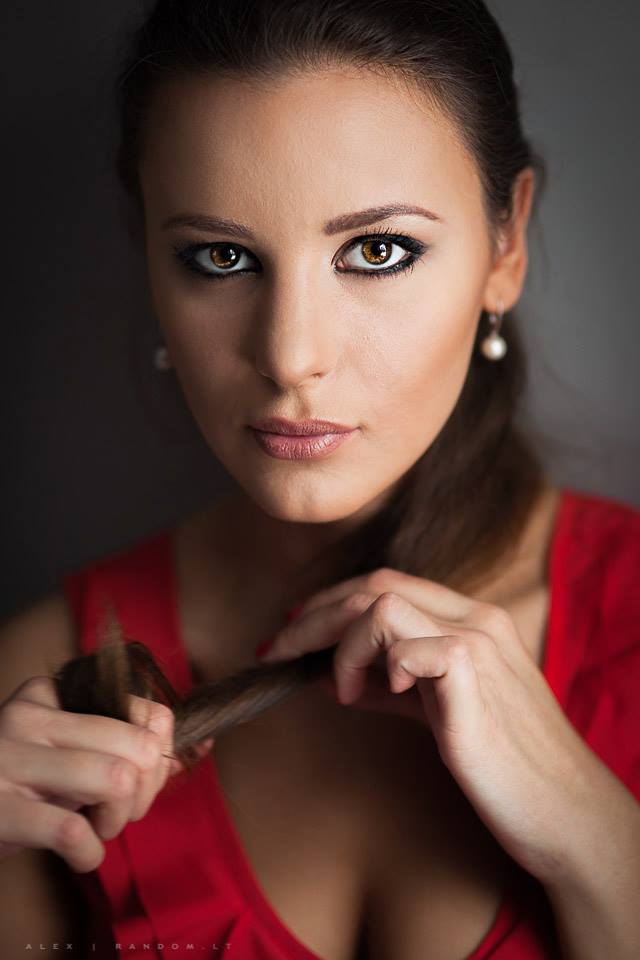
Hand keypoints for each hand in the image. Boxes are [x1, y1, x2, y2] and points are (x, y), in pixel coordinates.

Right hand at [0, 675, 211, 872]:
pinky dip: (89, 852)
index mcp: (53, 692)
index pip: (146, 712)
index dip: (158, 757)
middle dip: (143, 793)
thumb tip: (203, 744)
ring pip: (114, 779)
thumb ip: (126, 744)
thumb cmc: (24, 784)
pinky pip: (70, 830)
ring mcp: (9, 759)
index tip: (138, 782)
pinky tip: (80, 853)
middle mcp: (30, 715)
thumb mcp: (70, 749)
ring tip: (97, 828)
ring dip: (117, 819)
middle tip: (118, 813)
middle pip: (137, 747)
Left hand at [261, 567, 615, 884]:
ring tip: (344, 690)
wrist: (560, 809)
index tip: (294, 628)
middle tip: (280, 651)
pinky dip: (378, 669)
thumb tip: (334, 676)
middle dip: (315, 616)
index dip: (332, 600)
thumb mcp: (439, 710)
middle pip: (374, 586)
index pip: (387, 583)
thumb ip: (392, 687)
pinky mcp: (472, 675)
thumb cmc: (502, 762)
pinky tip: (379, 697)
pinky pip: (405, 647)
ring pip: (381, 605)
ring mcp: (477, 641)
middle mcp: (475, 618)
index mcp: (471, 619)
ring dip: (342, 646)